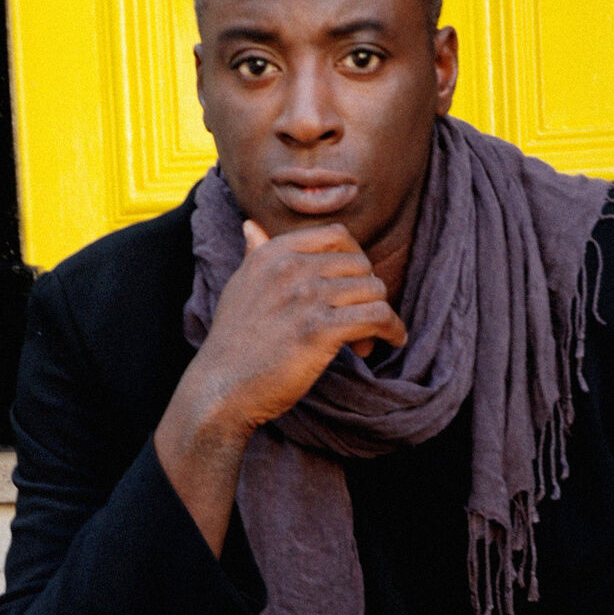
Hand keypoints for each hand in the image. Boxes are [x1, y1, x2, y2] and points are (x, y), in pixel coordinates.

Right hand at [180, 219, 407, 440]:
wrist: (221, 388)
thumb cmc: (233, 344)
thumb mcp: (239, 287)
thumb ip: (254, 254)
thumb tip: (251, 226)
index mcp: (274, 254)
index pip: (337, 235)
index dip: (354, 260)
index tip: (353, 286)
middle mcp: (291, 268)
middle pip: (360, 265)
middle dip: (366, 292)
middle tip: (358, 322)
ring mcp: (306, 297)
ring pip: (373, 290)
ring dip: (380, 315)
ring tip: (365, 340)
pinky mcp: (320, 330)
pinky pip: (377, 316)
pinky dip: (392, 329)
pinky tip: (392, 340)